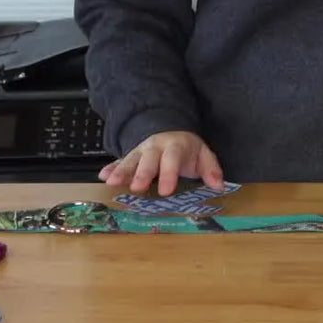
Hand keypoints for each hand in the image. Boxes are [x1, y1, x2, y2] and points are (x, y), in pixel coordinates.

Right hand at [99, 131, 223, 195]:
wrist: (170, 131)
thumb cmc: (188, 150)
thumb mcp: (203, 155)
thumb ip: (211, 169)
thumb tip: (218, 185)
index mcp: (175, 147)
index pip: (172, 159)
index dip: (169, 174)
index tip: (166, 191)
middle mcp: (155, 148)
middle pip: (148, 160)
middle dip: (142, 173)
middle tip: (137, 188)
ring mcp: (141, 151)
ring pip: (131, 160)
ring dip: (121, 171)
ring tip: (112, 182)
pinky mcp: (131, 157)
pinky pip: (120, 161)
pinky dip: (111, 168)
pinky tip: (103, 176)